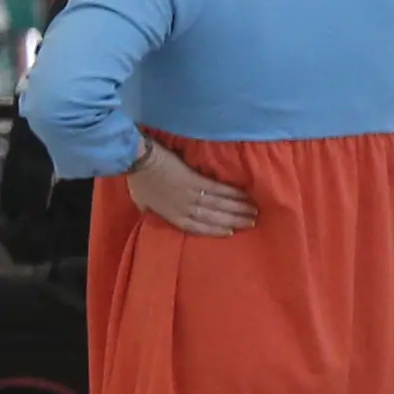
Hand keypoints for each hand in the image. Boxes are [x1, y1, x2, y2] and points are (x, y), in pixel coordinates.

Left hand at [122, 147, 253, 237]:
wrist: (139, 162)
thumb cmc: (139, 181)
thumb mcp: (142, 202)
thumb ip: (154, 210)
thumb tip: (158, 213)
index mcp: (171, 215)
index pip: (197, 227)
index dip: (215, 230)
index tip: (232, 232)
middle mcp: (184, 208)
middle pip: (213, 217)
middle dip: (234, 220)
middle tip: (253, 222)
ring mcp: (191, 194)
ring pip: (219, 204)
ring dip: (238, 208)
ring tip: (254, 210)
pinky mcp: (196, 180)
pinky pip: (218, 189)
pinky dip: (232, 193)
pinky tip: (245, 195)